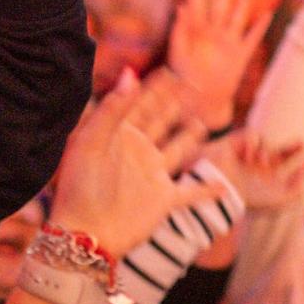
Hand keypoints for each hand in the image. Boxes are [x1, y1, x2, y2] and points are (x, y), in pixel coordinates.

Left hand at [48, 70, 215, 257]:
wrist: (84, 233)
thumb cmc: (79, 187)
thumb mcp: (92, 141)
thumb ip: (112, 108)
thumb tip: (132, 73)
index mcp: (117, 136)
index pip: (141, 104)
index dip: (155, 86)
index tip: (171, 70)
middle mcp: (137, 152)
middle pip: (161, 121)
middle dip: (175, 103)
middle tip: (192, 85)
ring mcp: (151, 176)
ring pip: (177, 151)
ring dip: (189, 138)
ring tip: (201, 124)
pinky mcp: (163, 201)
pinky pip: (191, 193)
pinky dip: (207, 191)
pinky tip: (223, 187)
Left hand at [167, 0, 270, 130]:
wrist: (199, 101)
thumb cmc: (183, 79)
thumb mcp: (178, 53)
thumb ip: (180, 31)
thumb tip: (180, 7)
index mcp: (196, 28)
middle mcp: (213, 31)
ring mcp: (228, 41)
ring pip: (238, 14)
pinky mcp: (240, 56)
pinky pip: (252, 37)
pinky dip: (260, 25)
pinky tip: (267, 13)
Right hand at [201, 133, 303, 213]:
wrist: (224, 192)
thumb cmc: (250, 198)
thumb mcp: (278, 200)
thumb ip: (295, 192)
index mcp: (266, 178)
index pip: (285, 165)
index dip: (297, 161)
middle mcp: (258, 165)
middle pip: (278, 151)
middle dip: (292, 146)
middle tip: (302, 143)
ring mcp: (247, 154)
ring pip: (266, 143)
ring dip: (268, 152)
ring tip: (263, 163)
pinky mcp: (237, 144)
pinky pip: (252, 136)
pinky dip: (254, 145)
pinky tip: (251, 159)